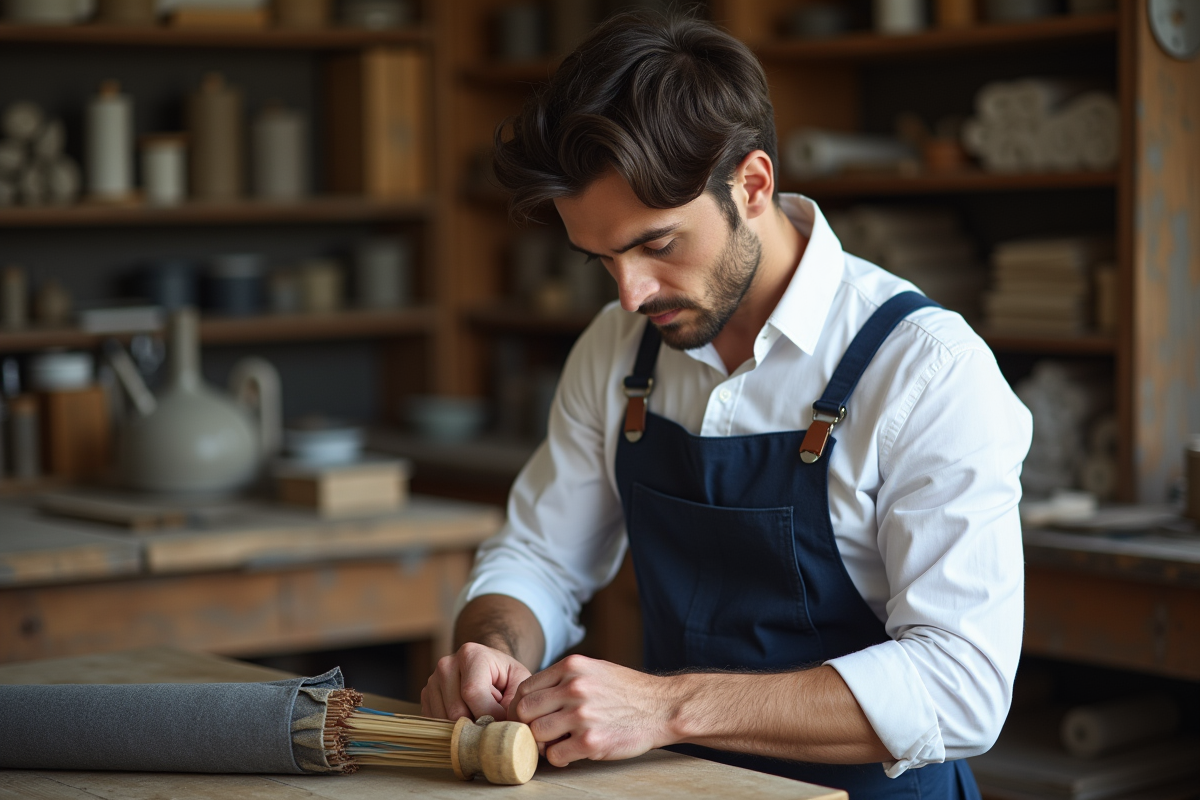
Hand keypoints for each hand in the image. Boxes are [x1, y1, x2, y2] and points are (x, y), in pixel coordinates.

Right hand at [422, 642, 531, 721]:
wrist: (488, 667)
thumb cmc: (505, 676)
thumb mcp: (519, 682)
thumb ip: (514, 703)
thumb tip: (503, 729)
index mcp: (471, 655)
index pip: (472, 692)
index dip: (488, 715)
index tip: (502, 723)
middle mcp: (446, 664)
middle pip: (456, 711)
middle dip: (477, 724)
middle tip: (491, 720)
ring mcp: (433, 680)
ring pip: (444, 720)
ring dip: (464, 727)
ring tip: (478, 714)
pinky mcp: (426, 696)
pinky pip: (436, 723)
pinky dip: (452, 728)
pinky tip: (466, 717)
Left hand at [509, 654, 674, 766]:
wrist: (662, 707)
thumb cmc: (628, 690)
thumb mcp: (594, 670)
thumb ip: (565, 678)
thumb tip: (533, 696)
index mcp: (572, 667)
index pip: (525, 687)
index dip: (521, 706)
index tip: (527, 717)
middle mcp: (574, 688)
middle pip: (525, 711)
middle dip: (527, 725)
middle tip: (538, 734)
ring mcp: (582, 715)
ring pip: (537, 734)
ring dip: (543, 743)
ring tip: (558, 742)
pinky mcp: (591, 741)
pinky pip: (555, 755)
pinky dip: (559, 757)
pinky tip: (572, 752)